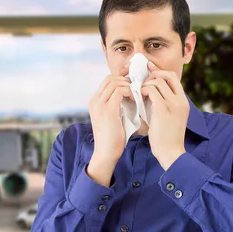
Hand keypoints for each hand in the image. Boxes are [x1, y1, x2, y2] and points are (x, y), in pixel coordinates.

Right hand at [87, 66, 134, 183]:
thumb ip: (116, 104)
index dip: (121, 78)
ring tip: (137, 93)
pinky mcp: (108, 110)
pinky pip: (120, 91)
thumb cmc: (112, 138)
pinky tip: (136, 99)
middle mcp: (95, 100)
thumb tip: (130, 94)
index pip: (107, 80)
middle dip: (125, 79)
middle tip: (138, 86)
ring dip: (129, 85)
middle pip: (110, 78)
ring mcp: (100, 104)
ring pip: (115, 82)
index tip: (133, 82)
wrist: (106, 153)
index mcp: (94, 102)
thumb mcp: (112, 117)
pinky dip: (130, 92)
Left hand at [141, 63, 188, 169]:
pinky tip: (138, 97)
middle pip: (167, 76)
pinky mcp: (163, 109)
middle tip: (141, 80)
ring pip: (157, 82)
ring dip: (145, 84)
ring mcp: (173, 104)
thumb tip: (150, 92)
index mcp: (183, 101)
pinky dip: (143, 91)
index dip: (160, 72)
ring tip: (138, 92)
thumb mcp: (170, 117)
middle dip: (152, 74)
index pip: (173, 78)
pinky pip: (151, 91)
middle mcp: (180, 100)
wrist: (171, 153)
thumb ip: (164, 103)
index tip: (149, 70)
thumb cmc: (167, 137)